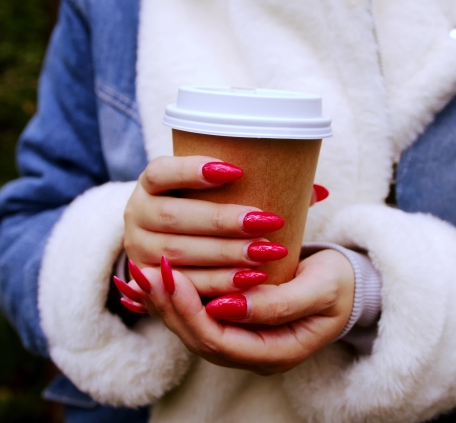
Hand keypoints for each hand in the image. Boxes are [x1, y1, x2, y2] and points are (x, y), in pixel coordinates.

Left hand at [117, 250, 354, 374]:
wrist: (348, 284)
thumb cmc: (339, 284)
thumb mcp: (321, 289)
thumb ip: (280, 303)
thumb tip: (229, 306)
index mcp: (277, 354)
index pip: (221, 343)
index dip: (194, 313)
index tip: (175, 277)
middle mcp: (254, 355)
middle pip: (199, 340)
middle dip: (171, 306)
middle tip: (150, 271)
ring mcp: (242, 342)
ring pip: (193, 330)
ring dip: (166, 302)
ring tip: (144, 272)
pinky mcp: (234, 324)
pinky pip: (197, 316)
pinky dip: (175, 297)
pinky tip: (156, 277)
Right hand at [123, 155, 327, 295]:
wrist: (169, 243)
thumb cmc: (205, 209)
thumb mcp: (220, 193)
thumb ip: (260, 185)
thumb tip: (319, 191)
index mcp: (150, 183)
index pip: (162, 171)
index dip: (192, 170)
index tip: (236, 171)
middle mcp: (136, 214)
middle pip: (175, 217)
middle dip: (223, 222)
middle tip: (268, 223)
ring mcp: (139, 250)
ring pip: (178, 254)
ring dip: (225, 255)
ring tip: (266, 254)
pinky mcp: (149, 282)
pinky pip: (183, 286)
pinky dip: (217, 283)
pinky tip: (249, 281)